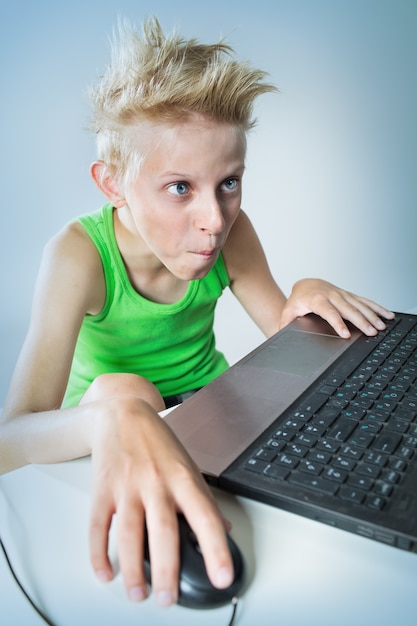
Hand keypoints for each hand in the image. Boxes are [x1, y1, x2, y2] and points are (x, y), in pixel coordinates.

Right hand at [87, 396, 232, 606]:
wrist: (122, 413)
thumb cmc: (158, 442)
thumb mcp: (188, 465)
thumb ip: (204, 499)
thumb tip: (224, 529)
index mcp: (183, 478)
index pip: (204, 516)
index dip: (216, 547)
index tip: (223, 575)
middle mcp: (156, 482)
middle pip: (163, 530)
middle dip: (167, 569)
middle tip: (169, 599)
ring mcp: (127, 486)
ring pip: (129, 533)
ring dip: (132, 569)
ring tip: (138, 594)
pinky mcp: (102, 489)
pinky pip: (98, 526)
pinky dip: (98, 553)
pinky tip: (105, 572)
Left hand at [279, 278, 394, 337]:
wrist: (306, 284)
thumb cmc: (299, 299)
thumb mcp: (289, 310)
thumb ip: (285, 322)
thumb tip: (279, 335)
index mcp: (318, 300)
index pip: (329, 313)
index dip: (338, 323)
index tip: (346, 334)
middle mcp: (332, 296)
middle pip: (349, 310)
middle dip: (361, 321)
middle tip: (371, 332)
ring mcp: (343, 295)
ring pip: (360, 305)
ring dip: (372, 315)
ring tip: (381, 326)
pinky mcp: (350, 296)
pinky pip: (365, 301)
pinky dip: (377, 308)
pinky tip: (387, 315)